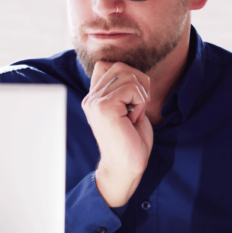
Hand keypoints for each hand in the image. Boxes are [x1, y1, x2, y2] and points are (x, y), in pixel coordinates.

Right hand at [81, 61, 152, 206]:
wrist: (125, 167)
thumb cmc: (130, 142)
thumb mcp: (127, 109)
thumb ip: (123, 88)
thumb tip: (129, 69)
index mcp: (93, 98)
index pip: (107, 64)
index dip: (127, 74)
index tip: (132, 98)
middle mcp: (91, 98)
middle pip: (120, 66)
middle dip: (139, 82)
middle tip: (139, 106)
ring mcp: (95, 101)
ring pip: (128, 75)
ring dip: (141, 94)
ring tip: (135, 114)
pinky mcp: (104, 106)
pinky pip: (132, 88)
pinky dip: (141, 102)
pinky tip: (134, 118)